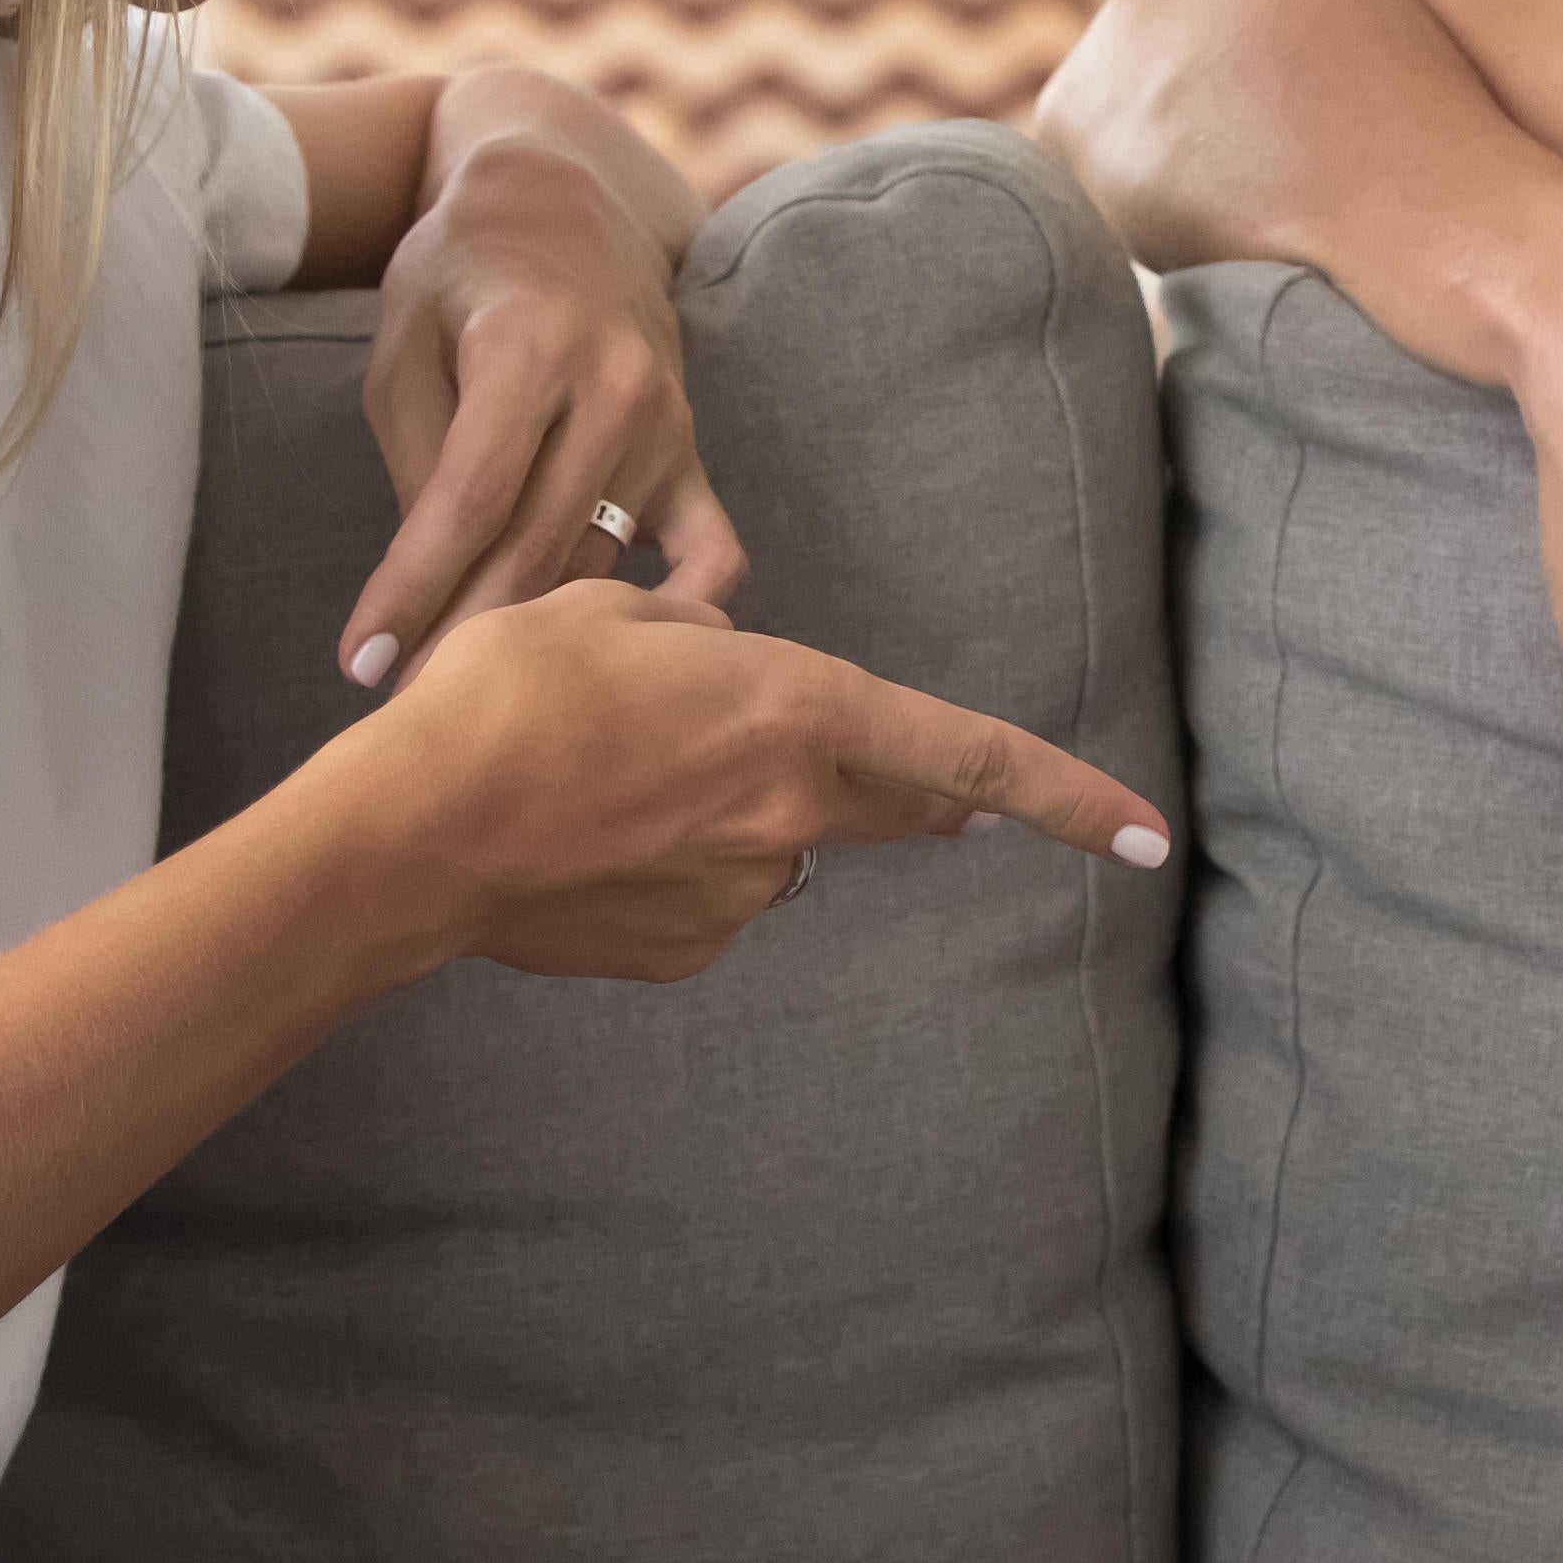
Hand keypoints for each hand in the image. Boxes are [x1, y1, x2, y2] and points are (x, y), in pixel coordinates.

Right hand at [315, 580, 1170, 985]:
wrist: (413, 829)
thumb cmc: (510, 693)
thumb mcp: (612, 611)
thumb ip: (694, 634)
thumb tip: (716, 653)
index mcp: (795, 711)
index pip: (967, 754)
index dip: (1067, 795)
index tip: (1148, 836)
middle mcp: (790, 811)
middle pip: (894, 806)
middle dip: (917, 795)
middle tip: (899, 778)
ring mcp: (737, 892)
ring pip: (773, 843)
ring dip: (734, 812)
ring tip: (611, 776)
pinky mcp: (679, 950)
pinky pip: (703, 894)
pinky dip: (669, 867)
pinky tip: (587, 839)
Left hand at [342, 119, 743, 686]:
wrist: (563, 203)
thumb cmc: (461, 275)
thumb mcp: (405, 343)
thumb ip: (421, 460)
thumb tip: (432, 585)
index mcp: (529, 344)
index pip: (468, 501)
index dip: (412, 590)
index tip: (360, 665)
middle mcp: (615, 385)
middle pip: (535, 549)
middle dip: (461, 635)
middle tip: (404, 705)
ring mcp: (667, 423)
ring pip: (600, 564)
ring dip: (535, 636)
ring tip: (472, 693)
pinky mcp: (694, 451)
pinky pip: (712, 553)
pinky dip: (682, 613)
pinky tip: (630, 661)